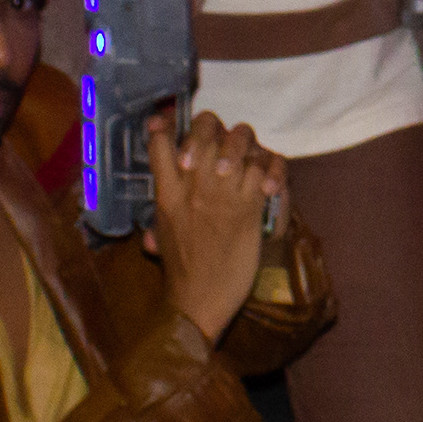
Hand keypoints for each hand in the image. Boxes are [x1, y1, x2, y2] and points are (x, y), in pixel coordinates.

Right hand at [142, 107, 283, 346]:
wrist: (200, 301)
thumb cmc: (180, 273)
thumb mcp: (160, 239)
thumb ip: (158, 226)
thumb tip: (149, 236)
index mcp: (167, 193)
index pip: (160, 142)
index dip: (164, 124)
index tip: (168, 120)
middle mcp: (194, 186)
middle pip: (205, 128)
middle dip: (214, 126)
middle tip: (220, 142)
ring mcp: (223, 192)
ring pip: (240, 140)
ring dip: (247, 145)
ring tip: (247, 160)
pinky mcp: (251, 205)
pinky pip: (266, 169)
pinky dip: (273, 170)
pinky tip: (268, 184)